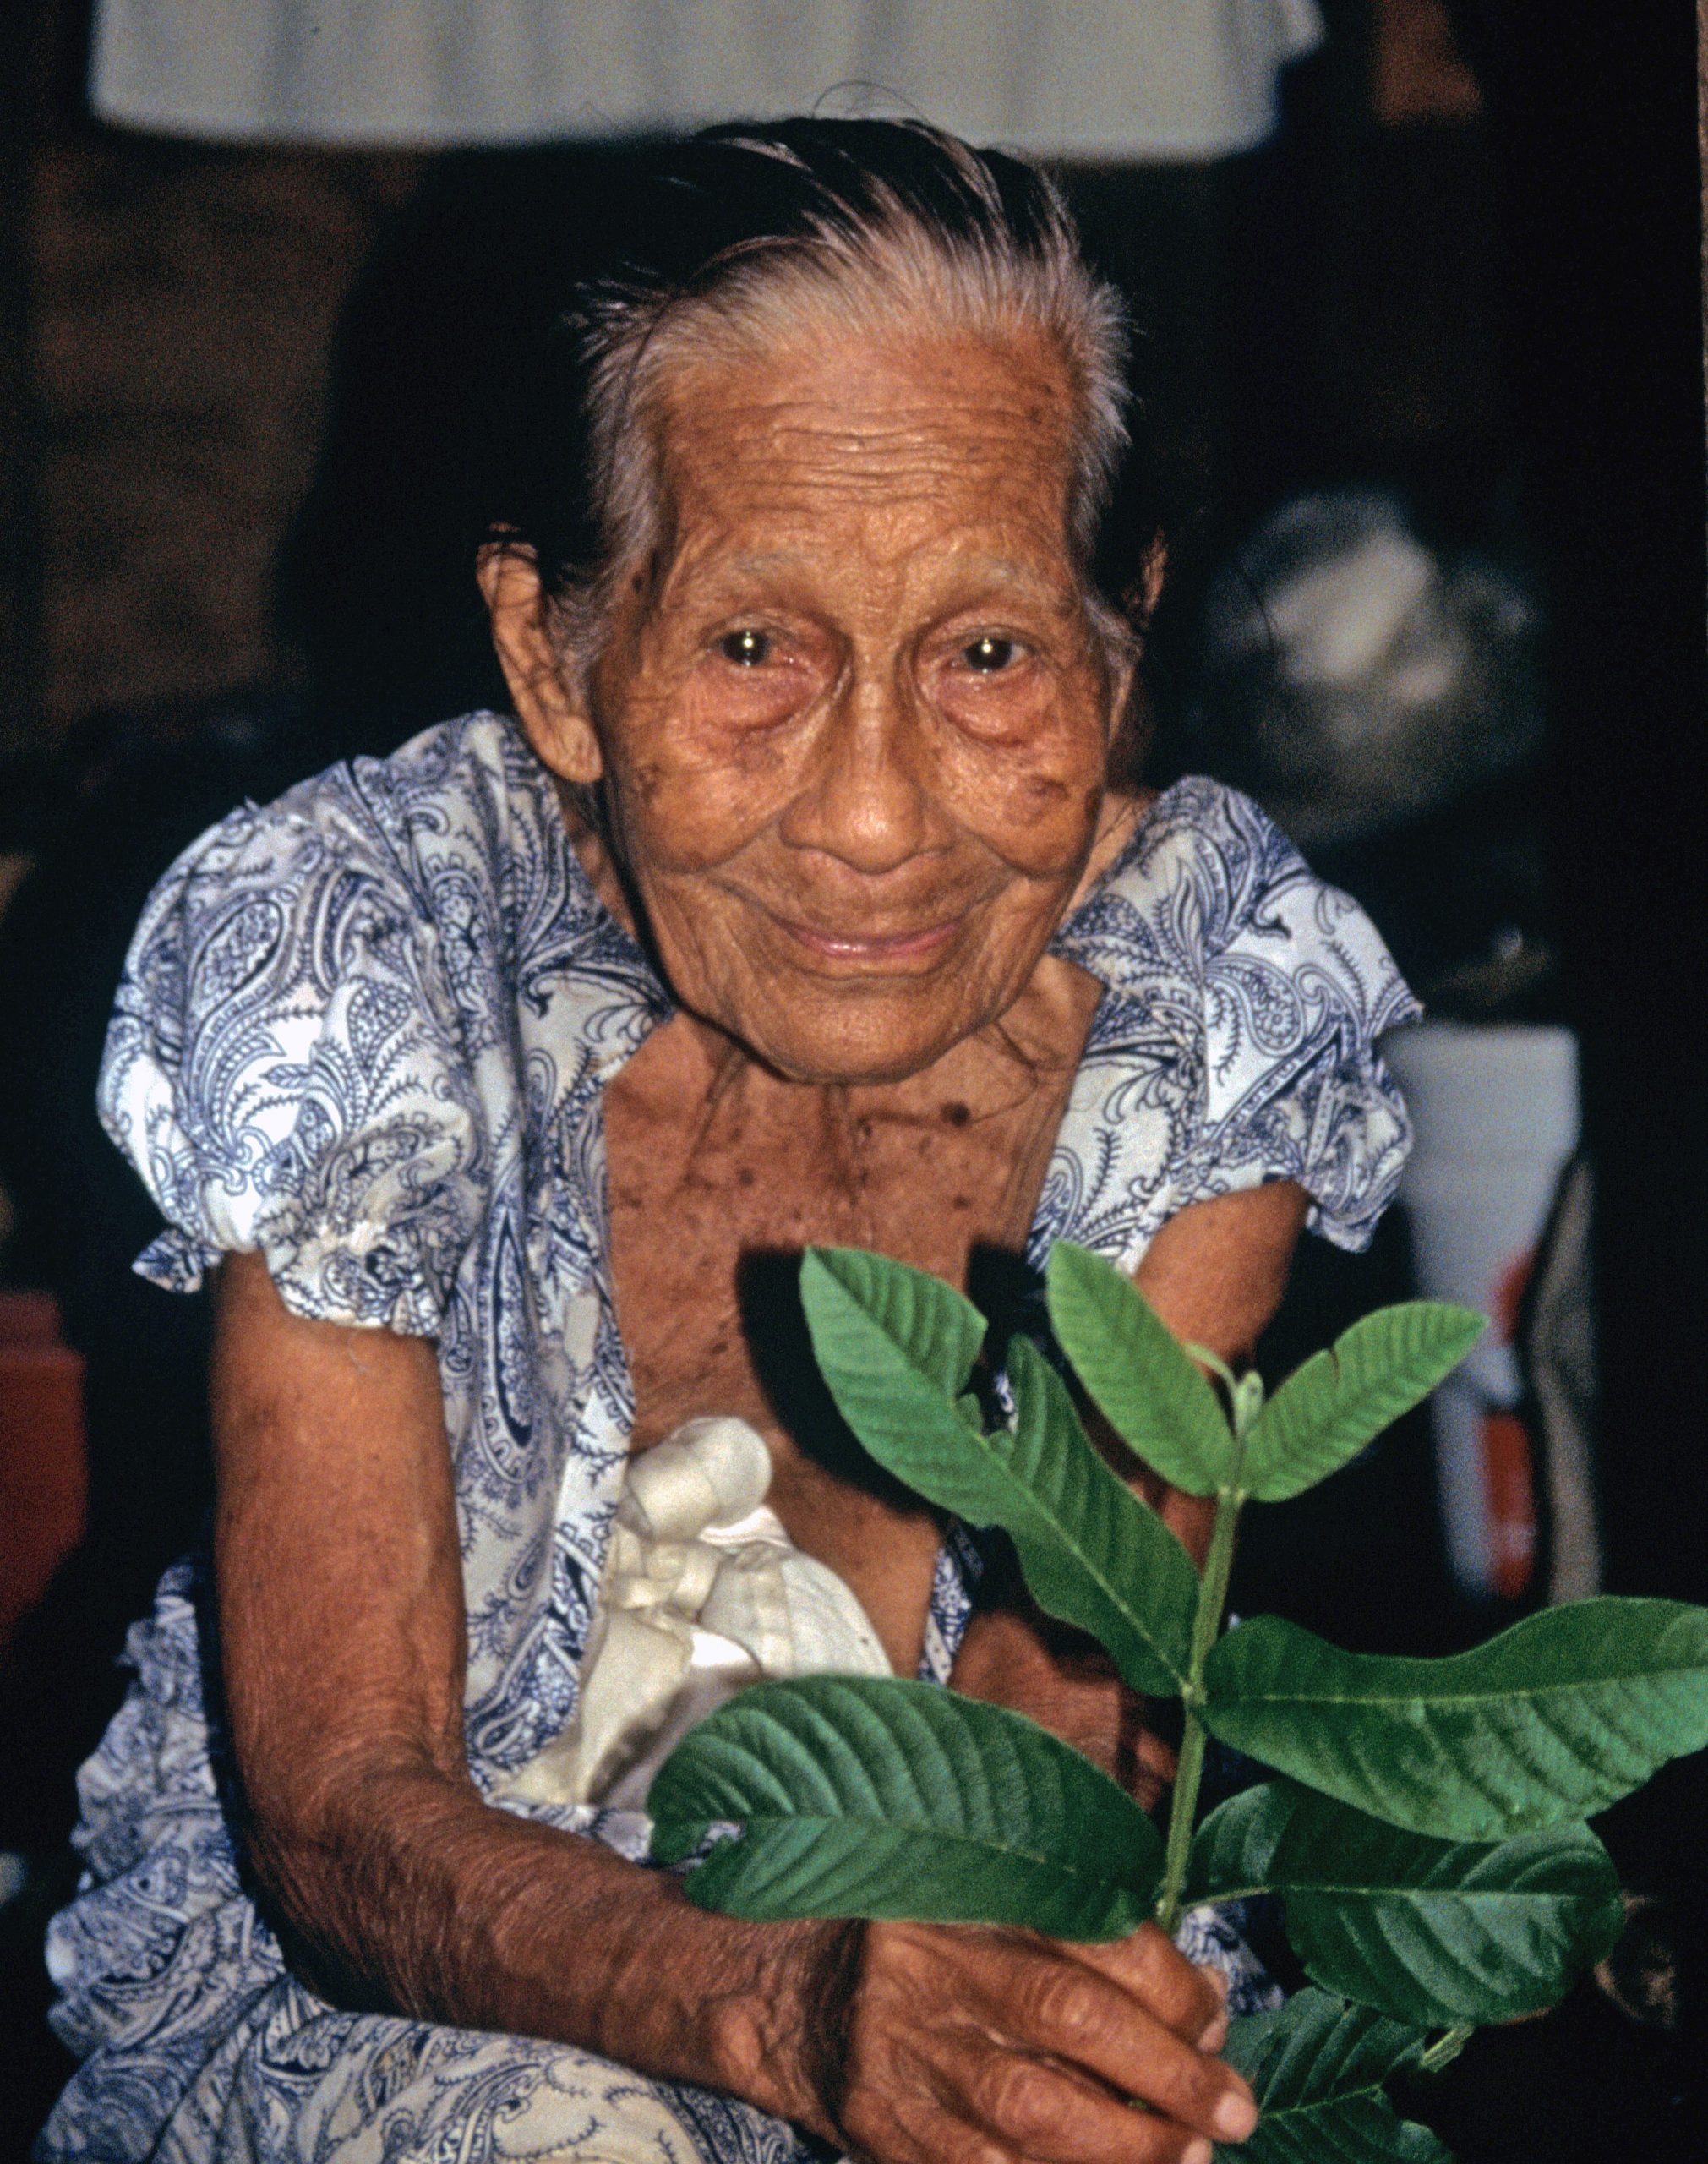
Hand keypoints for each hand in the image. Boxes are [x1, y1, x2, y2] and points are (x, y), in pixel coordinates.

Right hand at [780, 1918, 1257, 2163]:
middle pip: (1068, 2017)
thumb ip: (1094, 1940)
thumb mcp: (998, 1904)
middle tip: (1232, 2110)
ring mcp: (908, 2051)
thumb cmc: (930, 1945)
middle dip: (1167, 2077)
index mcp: (976, 1894)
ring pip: (1030, 2111)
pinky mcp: (886, 2125)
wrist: (797, 1993)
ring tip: (1186, 2156)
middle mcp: (939, 1966)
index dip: (1173, 1990)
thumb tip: (1206, 2001)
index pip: (1093, 1935)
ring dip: (1126, 2148)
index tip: (1215, 2026)